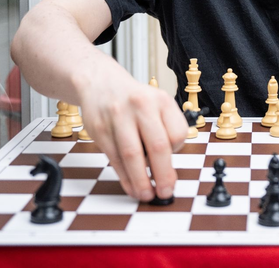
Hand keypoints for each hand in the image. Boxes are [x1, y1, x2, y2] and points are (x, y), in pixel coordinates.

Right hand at [76, 65, 188, 201]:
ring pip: (132, 156)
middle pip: (157, 146)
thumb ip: (165, 129)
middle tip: (166, 192)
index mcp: (161, 100)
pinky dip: (124, 177)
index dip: (177, 151)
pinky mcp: (100, 129)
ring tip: (147, 195)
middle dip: (163, 175)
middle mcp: (141, 106)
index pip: (178, 133)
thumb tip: (168, 168)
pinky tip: (131, 186)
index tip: (173, 162)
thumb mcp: (157, 103)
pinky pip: (114, 158)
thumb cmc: (134, 100)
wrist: (100, 83)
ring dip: (140, 181)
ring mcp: (118, 117)